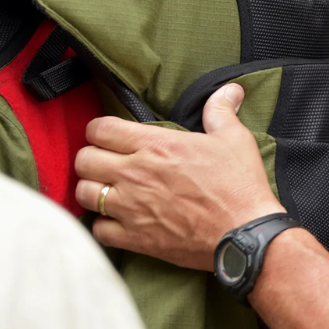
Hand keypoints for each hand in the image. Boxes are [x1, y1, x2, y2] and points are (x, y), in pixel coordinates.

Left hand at [75, 84, 284, 271]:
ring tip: (107, 190)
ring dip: (93, 190)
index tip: (108, 136)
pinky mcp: (136, 238)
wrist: (244, 234)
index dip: (99, 130)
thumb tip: (230, 90)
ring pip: (84, 193)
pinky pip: (99, 230)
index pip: (100, 129)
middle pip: (84, 160)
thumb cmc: (239, 185)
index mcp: (155, 145)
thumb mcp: (234, 138)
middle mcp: (135, 174)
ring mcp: (132, 208)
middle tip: (106, 162)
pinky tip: (117, 220)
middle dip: (91, 158)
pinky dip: (103, 225)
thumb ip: (220, 111)